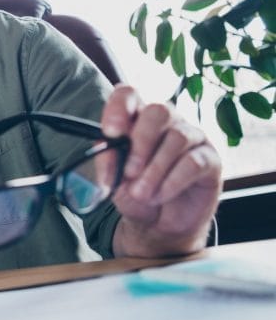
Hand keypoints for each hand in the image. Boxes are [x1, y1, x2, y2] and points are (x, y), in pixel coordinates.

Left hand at [101, 85, 221, 256]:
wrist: (158, 224)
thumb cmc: (134, 192)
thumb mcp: (112, 178)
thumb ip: (108, 159)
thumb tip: (108, 149)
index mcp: (137, 119)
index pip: (128, 95)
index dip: (119, 108)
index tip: (111, 132)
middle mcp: (167, 122)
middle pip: (158, 111)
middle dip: (140, 143)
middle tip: (128, 172)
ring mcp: (192, 138)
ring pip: (177, 138)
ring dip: (154, 170)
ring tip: (141, 194)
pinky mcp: (210, 160)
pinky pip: (193, 162)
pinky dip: (172, 181)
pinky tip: (160, 195)